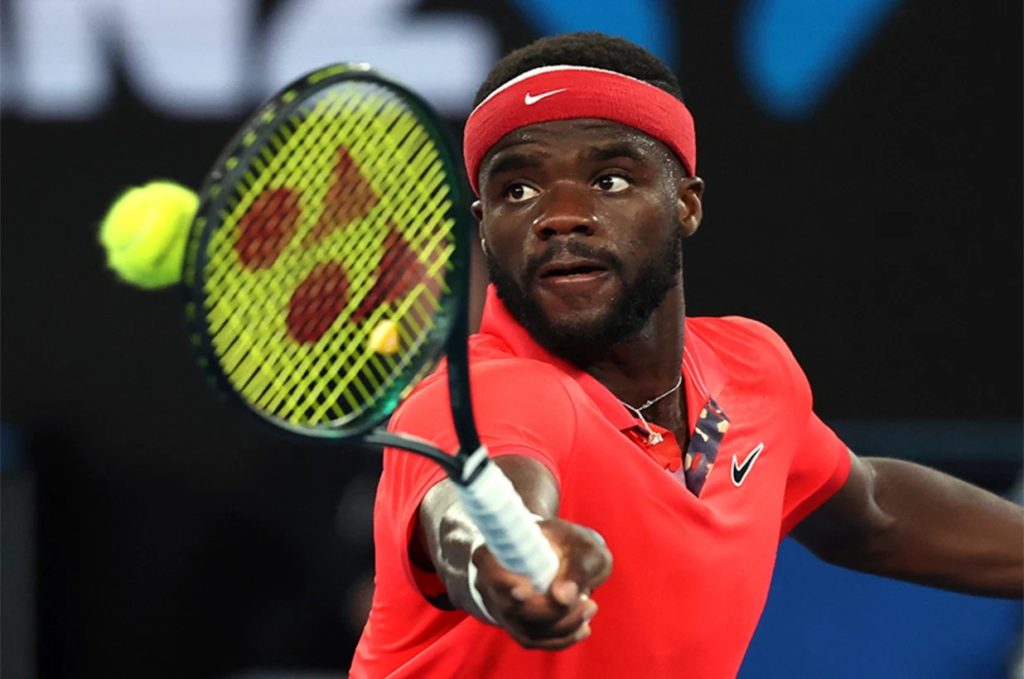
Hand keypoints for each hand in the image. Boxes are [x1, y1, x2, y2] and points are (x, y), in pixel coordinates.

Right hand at [471, 518, 611, 649]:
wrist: (569, 556)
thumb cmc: (574, 547)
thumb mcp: (583, 547)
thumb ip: (577, 567)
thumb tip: (562, 597)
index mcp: (498, 549)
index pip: (488, 565)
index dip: (502, 581)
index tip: (525, 591)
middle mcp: (489, 580)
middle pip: (510, 607)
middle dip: (551, 611)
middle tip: (587, 603)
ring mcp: (500, 606)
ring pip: (524, 629)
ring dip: (561, 627)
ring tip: (590, 608)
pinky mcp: (514, 625)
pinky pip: (532, 640)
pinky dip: (559, 638)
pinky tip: (582, 629)